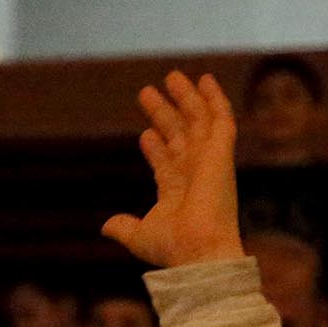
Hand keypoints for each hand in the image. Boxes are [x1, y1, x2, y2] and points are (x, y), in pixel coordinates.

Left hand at [101, 71, 243, 267]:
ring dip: (185, 98)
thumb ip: (124, 228)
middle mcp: (193, 172)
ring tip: (170, 76)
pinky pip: (221, 118)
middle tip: (147, 92)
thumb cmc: (172, 248)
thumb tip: (106, 227)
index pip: (165, 162)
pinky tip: (204, 79)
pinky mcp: (221, 153)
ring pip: (197, 121)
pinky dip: (214, 98)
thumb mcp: (139, 237)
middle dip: (163, 113)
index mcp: (176, 191)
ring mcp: (209, 161)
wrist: (198, 250)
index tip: (145, 134)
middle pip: (178, 135)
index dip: (155, 147)